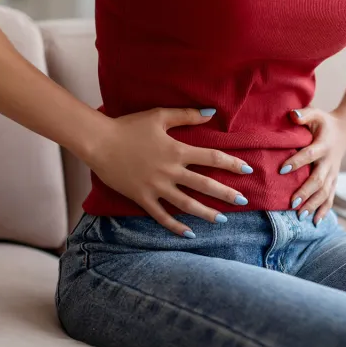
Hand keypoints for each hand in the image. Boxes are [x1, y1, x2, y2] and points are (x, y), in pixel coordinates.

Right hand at [85, 108, 252, 237]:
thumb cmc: (129, 126)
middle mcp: (170, 171)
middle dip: (226, 194)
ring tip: (222, 219)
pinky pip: (161, 216)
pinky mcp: (142, 198)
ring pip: (186, 204)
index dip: (231, 164)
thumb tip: (211, 113)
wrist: (98, 141)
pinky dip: (175, 226)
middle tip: (243, 201)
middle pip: (204, 185)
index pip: (211, 158)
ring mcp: (156, 187)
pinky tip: (190, 233)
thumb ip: (187, 115)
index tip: (247, 170)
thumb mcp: (159, 116)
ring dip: (206, 213)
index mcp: (177, 151)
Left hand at [280, 108, 345, 225]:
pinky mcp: (334, 180)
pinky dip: (324, 210)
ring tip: (300, 215)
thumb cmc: (324, 122)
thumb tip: (292, 115)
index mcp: (323, 145)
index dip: (296, 162)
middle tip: (292, 203)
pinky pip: (330, 197)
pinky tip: (315, 222)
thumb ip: (303, 114)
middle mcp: (329, 162)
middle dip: (306, 192)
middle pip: (318, 180)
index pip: (309, 155)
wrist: (345, 131)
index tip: (282, 170)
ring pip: (325, 192)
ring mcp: (333, 173)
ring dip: (313, 205)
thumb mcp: (315, 114)